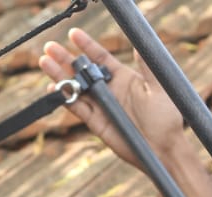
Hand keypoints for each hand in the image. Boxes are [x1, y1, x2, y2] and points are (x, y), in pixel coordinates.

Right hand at [39, 28, 189, 166]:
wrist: (163, 149)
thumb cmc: (166, 118)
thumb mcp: (159, 87)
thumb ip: (146, 65)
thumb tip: (138, 44)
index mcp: (123, 77)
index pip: (100, 57)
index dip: (86, 45)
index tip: (72, 34)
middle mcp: (109, 89)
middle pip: (82, 70)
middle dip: (65, 58)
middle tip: (49, 47)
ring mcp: (102, 106)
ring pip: (76, 87)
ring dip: (60, 75)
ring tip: (44, 62)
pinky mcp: (96, 123)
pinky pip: (77, 108)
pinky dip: (64, 98)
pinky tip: (52, 88)